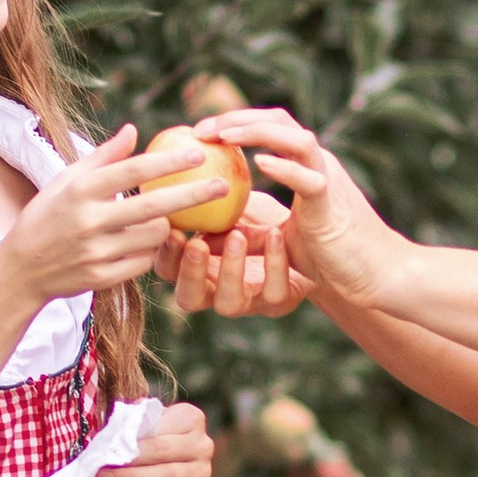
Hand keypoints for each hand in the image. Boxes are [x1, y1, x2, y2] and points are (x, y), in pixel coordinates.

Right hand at [0, 126, 224, 308]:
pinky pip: (144, 262)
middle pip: (154, 206)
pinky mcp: (102, 279)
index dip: (169, 161)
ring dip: (167, 226)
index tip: (199, 152)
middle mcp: (88, 221)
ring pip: (154, 237)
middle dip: (194, 195)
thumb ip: (102, 157)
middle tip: (223, 186)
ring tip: (164, 220)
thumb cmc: (46, 216)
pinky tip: (146, 244)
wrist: (20, 270)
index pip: (133, 171)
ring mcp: (96, 252)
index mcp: (79, 191)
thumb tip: (132, 130)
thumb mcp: (65, 181)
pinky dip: (150, 252)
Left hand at [95, 398, 212, 476]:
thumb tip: (116, 427)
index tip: (106, 449)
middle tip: (100, 470)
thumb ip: (135, 420)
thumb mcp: (145, 422)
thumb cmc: (150, 437)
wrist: (165, 459)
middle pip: (162, 452)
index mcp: (190, 418)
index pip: (158, 429)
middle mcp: (202, 443)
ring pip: (168, 476)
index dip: (130, 440)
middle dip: (127, 462)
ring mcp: (204, 471)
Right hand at [163, 187, 308, 319]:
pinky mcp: (280, 302)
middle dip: (189, 271)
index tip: (171, 228)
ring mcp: (249, 301)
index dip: (164, 254)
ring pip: (228, 303)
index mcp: (198, 268)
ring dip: (230, 269)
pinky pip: (274, 292)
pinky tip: (276, 234)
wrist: (313, 242)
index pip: (168, 269)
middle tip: (196, 243)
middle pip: (188, 297)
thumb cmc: (264, 221)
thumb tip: (181, 173)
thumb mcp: (234, 207)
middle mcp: (217, 291)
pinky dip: (273, 262)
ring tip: (237, 236)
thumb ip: (209, 200)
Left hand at [212, 110, 409, 309]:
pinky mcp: (333, 205)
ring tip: (223, 135)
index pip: (272, 127)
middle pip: (280, 120)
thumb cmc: (334, 259)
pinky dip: (285, 168)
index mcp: (308, 167)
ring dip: (258, 131)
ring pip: (297, 138)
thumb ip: (251, 234)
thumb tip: (208, 236)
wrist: (378, 275)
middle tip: (200, 128)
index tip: (202, 132)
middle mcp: (319, 164)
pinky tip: (260, 164)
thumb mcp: (282, 242)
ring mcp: (329, 180)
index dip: (237, 122)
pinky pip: (310, 178)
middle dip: (238, 118)